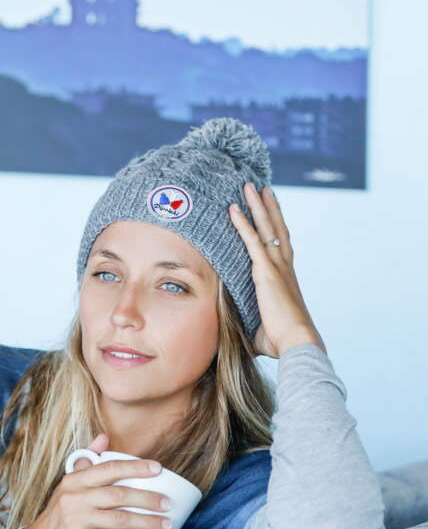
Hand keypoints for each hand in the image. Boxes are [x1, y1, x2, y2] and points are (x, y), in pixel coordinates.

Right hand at [19, 433, 171, 528]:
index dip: (135, 467)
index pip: (109, 468)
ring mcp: (77, 521)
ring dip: (146, 523)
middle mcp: (75, 498)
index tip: (158, 469)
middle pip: (118, 495)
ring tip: (166, 524)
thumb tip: (104, 436)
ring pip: (120, 521)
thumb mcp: (69, 483)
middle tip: (167, 503)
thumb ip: (88, 459)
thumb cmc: (61, 510)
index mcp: (75, 480)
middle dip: (147, 499)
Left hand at [228, 182, 326, 358]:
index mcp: (286, 279)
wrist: (296, 342)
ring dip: (256, 205)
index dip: (277, 226)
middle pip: (277, 229)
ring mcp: (276, 267)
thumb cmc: (282, 341)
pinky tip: (232, 209)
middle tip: (262, 188)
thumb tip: (238, 334)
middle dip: (268, 207)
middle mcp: (284, 267)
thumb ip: (252, 324)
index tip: (272, 210)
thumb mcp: (263, 328)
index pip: (281, 246)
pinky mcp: (266, 271)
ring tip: (249, 186)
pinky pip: (252, 241)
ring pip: (266, 228)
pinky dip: (242, 223)